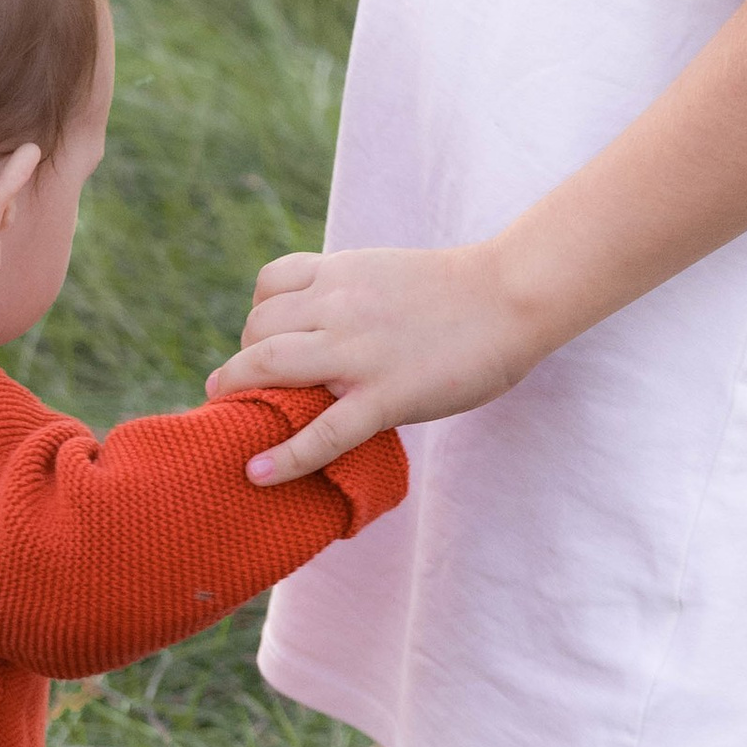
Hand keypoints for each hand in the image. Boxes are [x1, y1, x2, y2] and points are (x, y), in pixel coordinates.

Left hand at [206, 242, 542, 482]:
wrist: (513, 297)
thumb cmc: (462, 291)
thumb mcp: (387, 273)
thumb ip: (350, 293)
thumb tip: (326, 324)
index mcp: (341, 273)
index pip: (268, 286)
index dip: (258, 315)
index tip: (265, 340)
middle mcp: (338, 306)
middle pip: (257, 328)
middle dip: (244, 359)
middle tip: (250, 387)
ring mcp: (358, 352)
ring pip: (269, 366)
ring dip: (241, 391)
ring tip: (233, 418)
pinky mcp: (385, 396)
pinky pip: (321, 432)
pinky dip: (283, 457)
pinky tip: (258, 474)